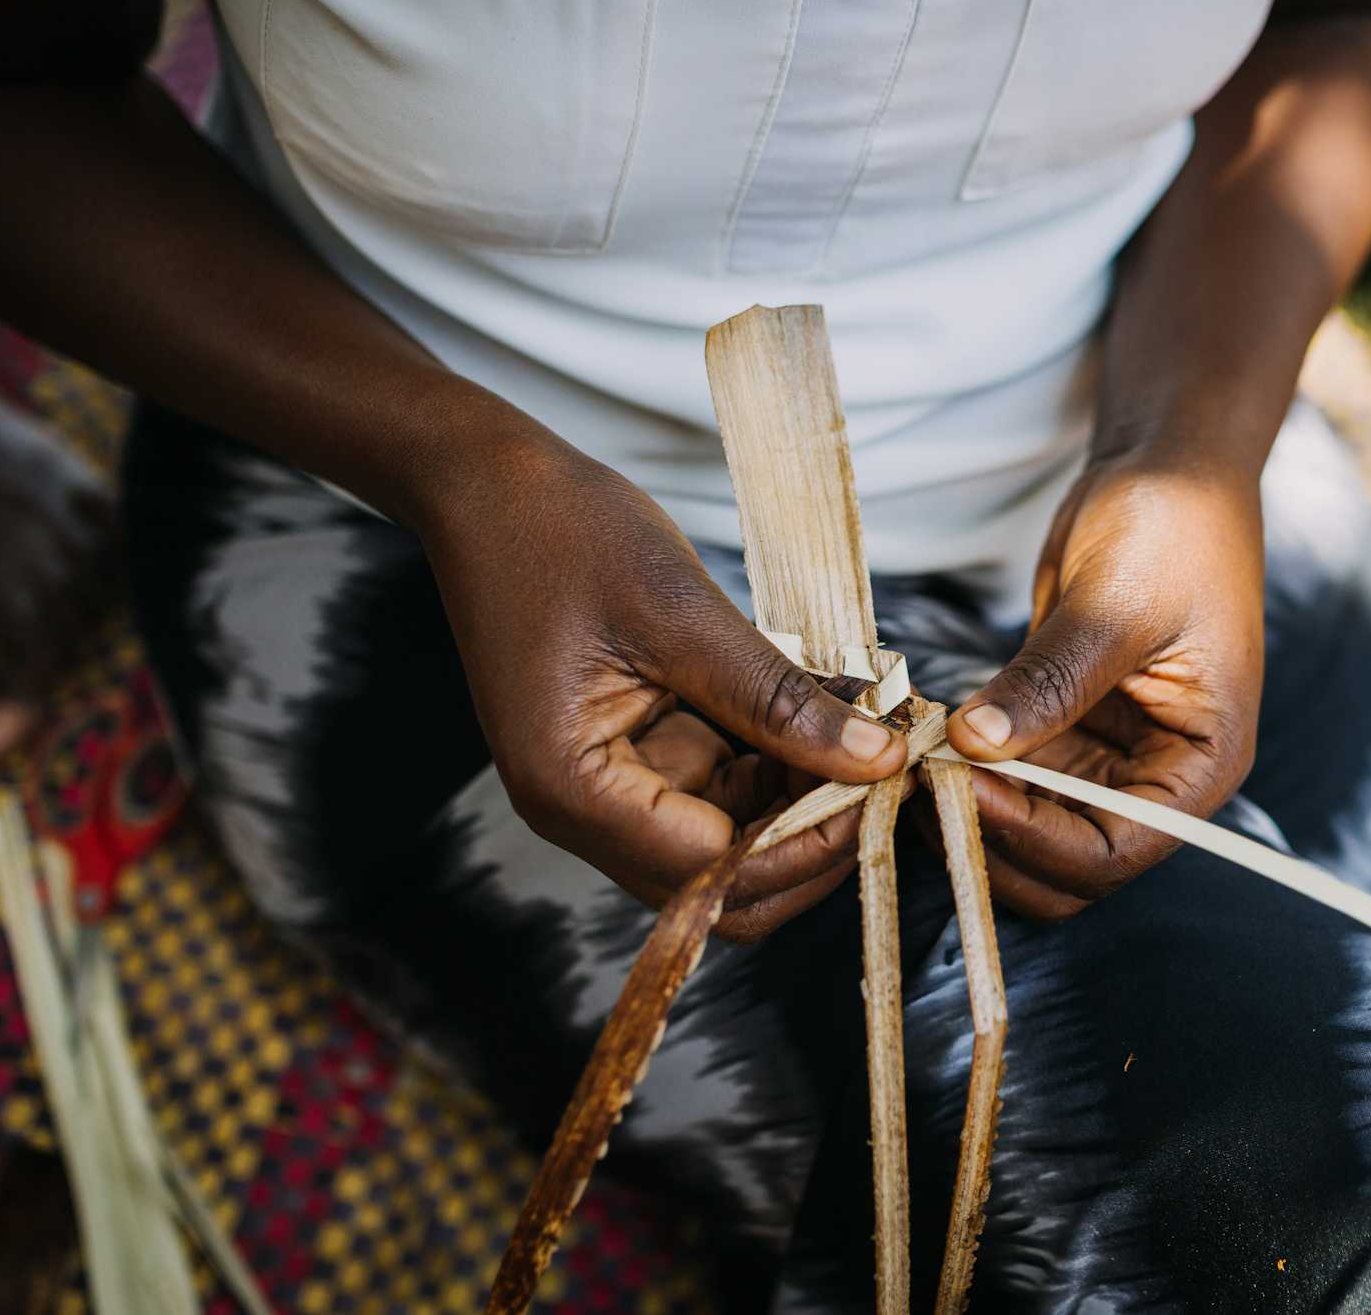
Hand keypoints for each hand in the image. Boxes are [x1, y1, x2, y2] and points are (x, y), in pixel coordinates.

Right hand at [418, 418, 907, 942]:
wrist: (485, 485)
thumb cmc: (560, 531)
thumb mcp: (681, 611)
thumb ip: (776, 698)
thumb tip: (874, 758)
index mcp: (572, 789)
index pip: (716, 872)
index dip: (809, 841)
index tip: (884, 783)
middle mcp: (580, 811)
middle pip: (721, 885)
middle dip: (809, 838)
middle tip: (884, 767)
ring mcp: (602, 787)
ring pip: (727, 841)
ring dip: (798, 799)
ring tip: (868, 729)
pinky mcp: (627, 754)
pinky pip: (714, 790)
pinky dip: (772, 763)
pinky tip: (822, 710)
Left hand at [944, 462, 1264, 919]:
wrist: (1166, 469)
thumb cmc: (1173, 526)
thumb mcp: (1114, 603)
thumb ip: (1050, 680)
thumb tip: (978, 745)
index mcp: (1201, 764)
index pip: (1115, 853)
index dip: (1036, 838)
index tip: (964, 788)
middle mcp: (1156, 777)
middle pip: (1068, 862)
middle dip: (995, 835)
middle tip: (919, 782)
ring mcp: (1105, 757)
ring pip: (1030, 828)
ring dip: (970, 807)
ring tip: (911, 758)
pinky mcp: (1062, 727)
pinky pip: (1010, 776)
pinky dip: (967, 769)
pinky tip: (921, 736)